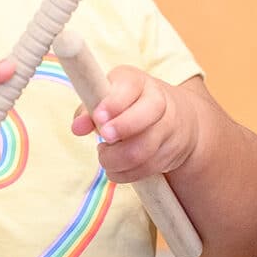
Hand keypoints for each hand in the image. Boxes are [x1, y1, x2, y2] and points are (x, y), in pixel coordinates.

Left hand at [70, 67, 201, 183]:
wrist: (178, 119)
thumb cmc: (129, 107)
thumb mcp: (107, 101)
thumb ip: (88, 111)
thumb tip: (77, 127)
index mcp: (139, 83)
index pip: (130, 87)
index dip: (114, 103)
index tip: (98, 117)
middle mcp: (160, 100)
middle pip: (147, 113)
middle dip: (122, 128)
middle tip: (103, 140)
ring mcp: (169, 128)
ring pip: (144, 149)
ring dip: (116, 159)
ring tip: (104, 154)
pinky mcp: (172, 153)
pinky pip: (146, 168)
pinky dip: (124, 173)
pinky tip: (115, 167)